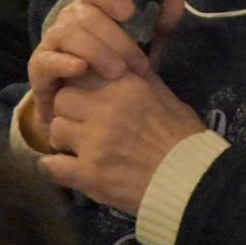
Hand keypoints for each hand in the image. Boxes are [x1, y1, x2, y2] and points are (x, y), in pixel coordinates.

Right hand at [24, 0, 149, 146]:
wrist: (87, 114)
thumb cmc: (115, 75)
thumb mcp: (141, 51)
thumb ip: (158, 28)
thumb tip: (176, 2)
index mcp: (93, 7)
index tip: (130, 12)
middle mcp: (70, 19)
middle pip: (86, 13)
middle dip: (116, 37)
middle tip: (139, 63)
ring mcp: (52, 42)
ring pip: (69, 33)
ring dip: (97, 51)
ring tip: (119, 73)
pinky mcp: (39, 68)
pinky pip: (46, 59)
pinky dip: (65, 62)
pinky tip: (82, 69)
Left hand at [41, 68, 206, 214]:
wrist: (193, 183)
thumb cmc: (185, 138)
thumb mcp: (167, 96)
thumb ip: (141, 78)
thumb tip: (124, 61)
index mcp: (125, 86)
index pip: (83, 73)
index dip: (83, 86)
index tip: (87, 98)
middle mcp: (105, 109)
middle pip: (63, 100)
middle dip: (69, 112)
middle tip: (81, 125)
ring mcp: (95, 143)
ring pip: (56, 131)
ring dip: (64, 140)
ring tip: (79, 149)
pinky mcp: (89, 174)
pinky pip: (52, 166)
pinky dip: (54, 168)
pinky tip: (65, 168)